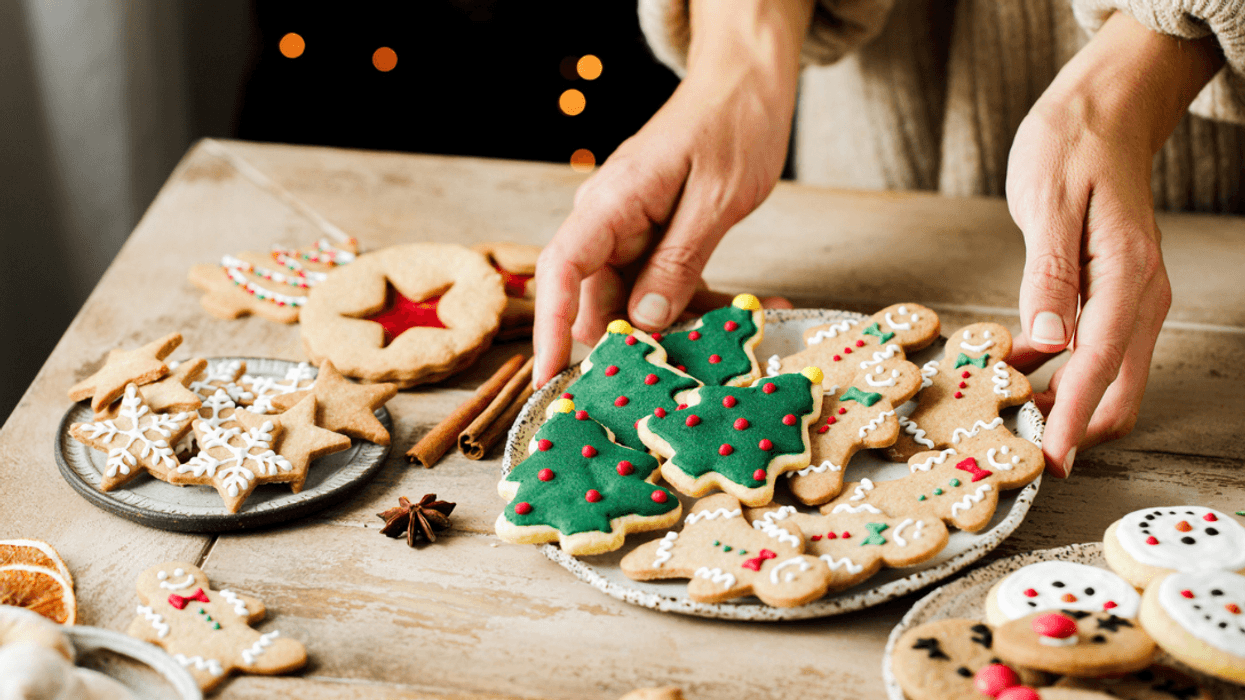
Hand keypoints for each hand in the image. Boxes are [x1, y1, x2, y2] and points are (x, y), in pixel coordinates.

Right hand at [532, 0, 814, 386]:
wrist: (748, 81)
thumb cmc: (733, 122)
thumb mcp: (715, 198)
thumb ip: (678, 260)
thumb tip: (644, 319)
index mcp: (612, 202)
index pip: (560, 270)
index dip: (551, 327)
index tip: (550, 377)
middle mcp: (611, 219)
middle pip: (599, 298)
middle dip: (637, 341)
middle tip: (685, 375)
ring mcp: (633, 230)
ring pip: (638, 300)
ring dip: (683, 325)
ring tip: (736, 341)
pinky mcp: (659, 237)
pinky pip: (667, 283)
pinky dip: (701, 301)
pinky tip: (748, 312)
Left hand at [1005, 12, 1222, 476]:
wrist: (1103, 111)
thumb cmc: (1072, 147)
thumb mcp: (1048, 205)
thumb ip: (1049, 276)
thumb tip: (1050, 343)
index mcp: (1127, 278)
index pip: (1101, 367)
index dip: (1072, 421)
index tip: (1049, 463)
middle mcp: (1139, 297)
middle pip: (1117, 390)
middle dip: (1073, 427)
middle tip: (1017, 449)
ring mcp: (1129, 299)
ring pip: (1106, 378)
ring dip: (1064, 405)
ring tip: (1006, 416)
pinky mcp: (1110, 296)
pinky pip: (1092, 353)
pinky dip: (1059, 375)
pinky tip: (1014, 372)